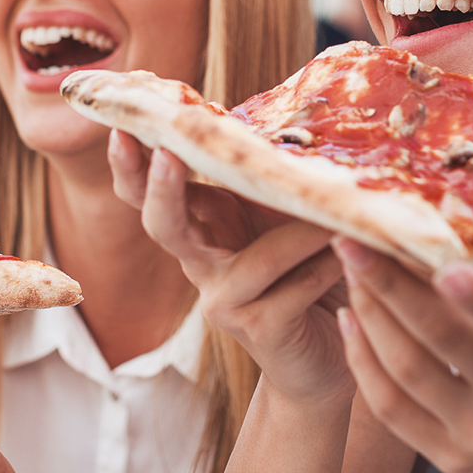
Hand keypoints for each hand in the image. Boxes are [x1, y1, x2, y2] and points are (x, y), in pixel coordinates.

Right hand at [109, 130, 353, 405]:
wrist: (329, 353)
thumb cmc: (310, 271)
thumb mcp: (287, 216)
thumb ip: (277, 180)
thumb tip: (297, 119)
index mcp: (203, 226)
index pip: (151, 192)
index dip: (132, 164)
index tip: (121, 128)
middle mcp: (202, 264)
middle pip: (163, 226)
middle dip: (160, 189)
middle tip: (166, 154)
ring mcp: (224, 301)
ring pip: (255, 261)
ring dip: (303, 236)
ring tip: (340, 216)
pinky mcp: (257, 330)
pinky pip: (295, 289)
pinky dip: (326, 268)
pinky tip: (350, 256)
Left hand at [334, 239, 472, 472]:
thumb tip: (468, 202)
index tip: (441, 261)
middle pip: (443, 341)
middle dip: (390, 286)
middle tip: (352, 239)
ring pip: (407, 370)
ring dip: (371, 314)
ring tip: (349, 269)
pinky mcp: (449, 460)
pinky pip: (390, 409)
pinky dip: (364, 361)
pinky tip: (351, 319)